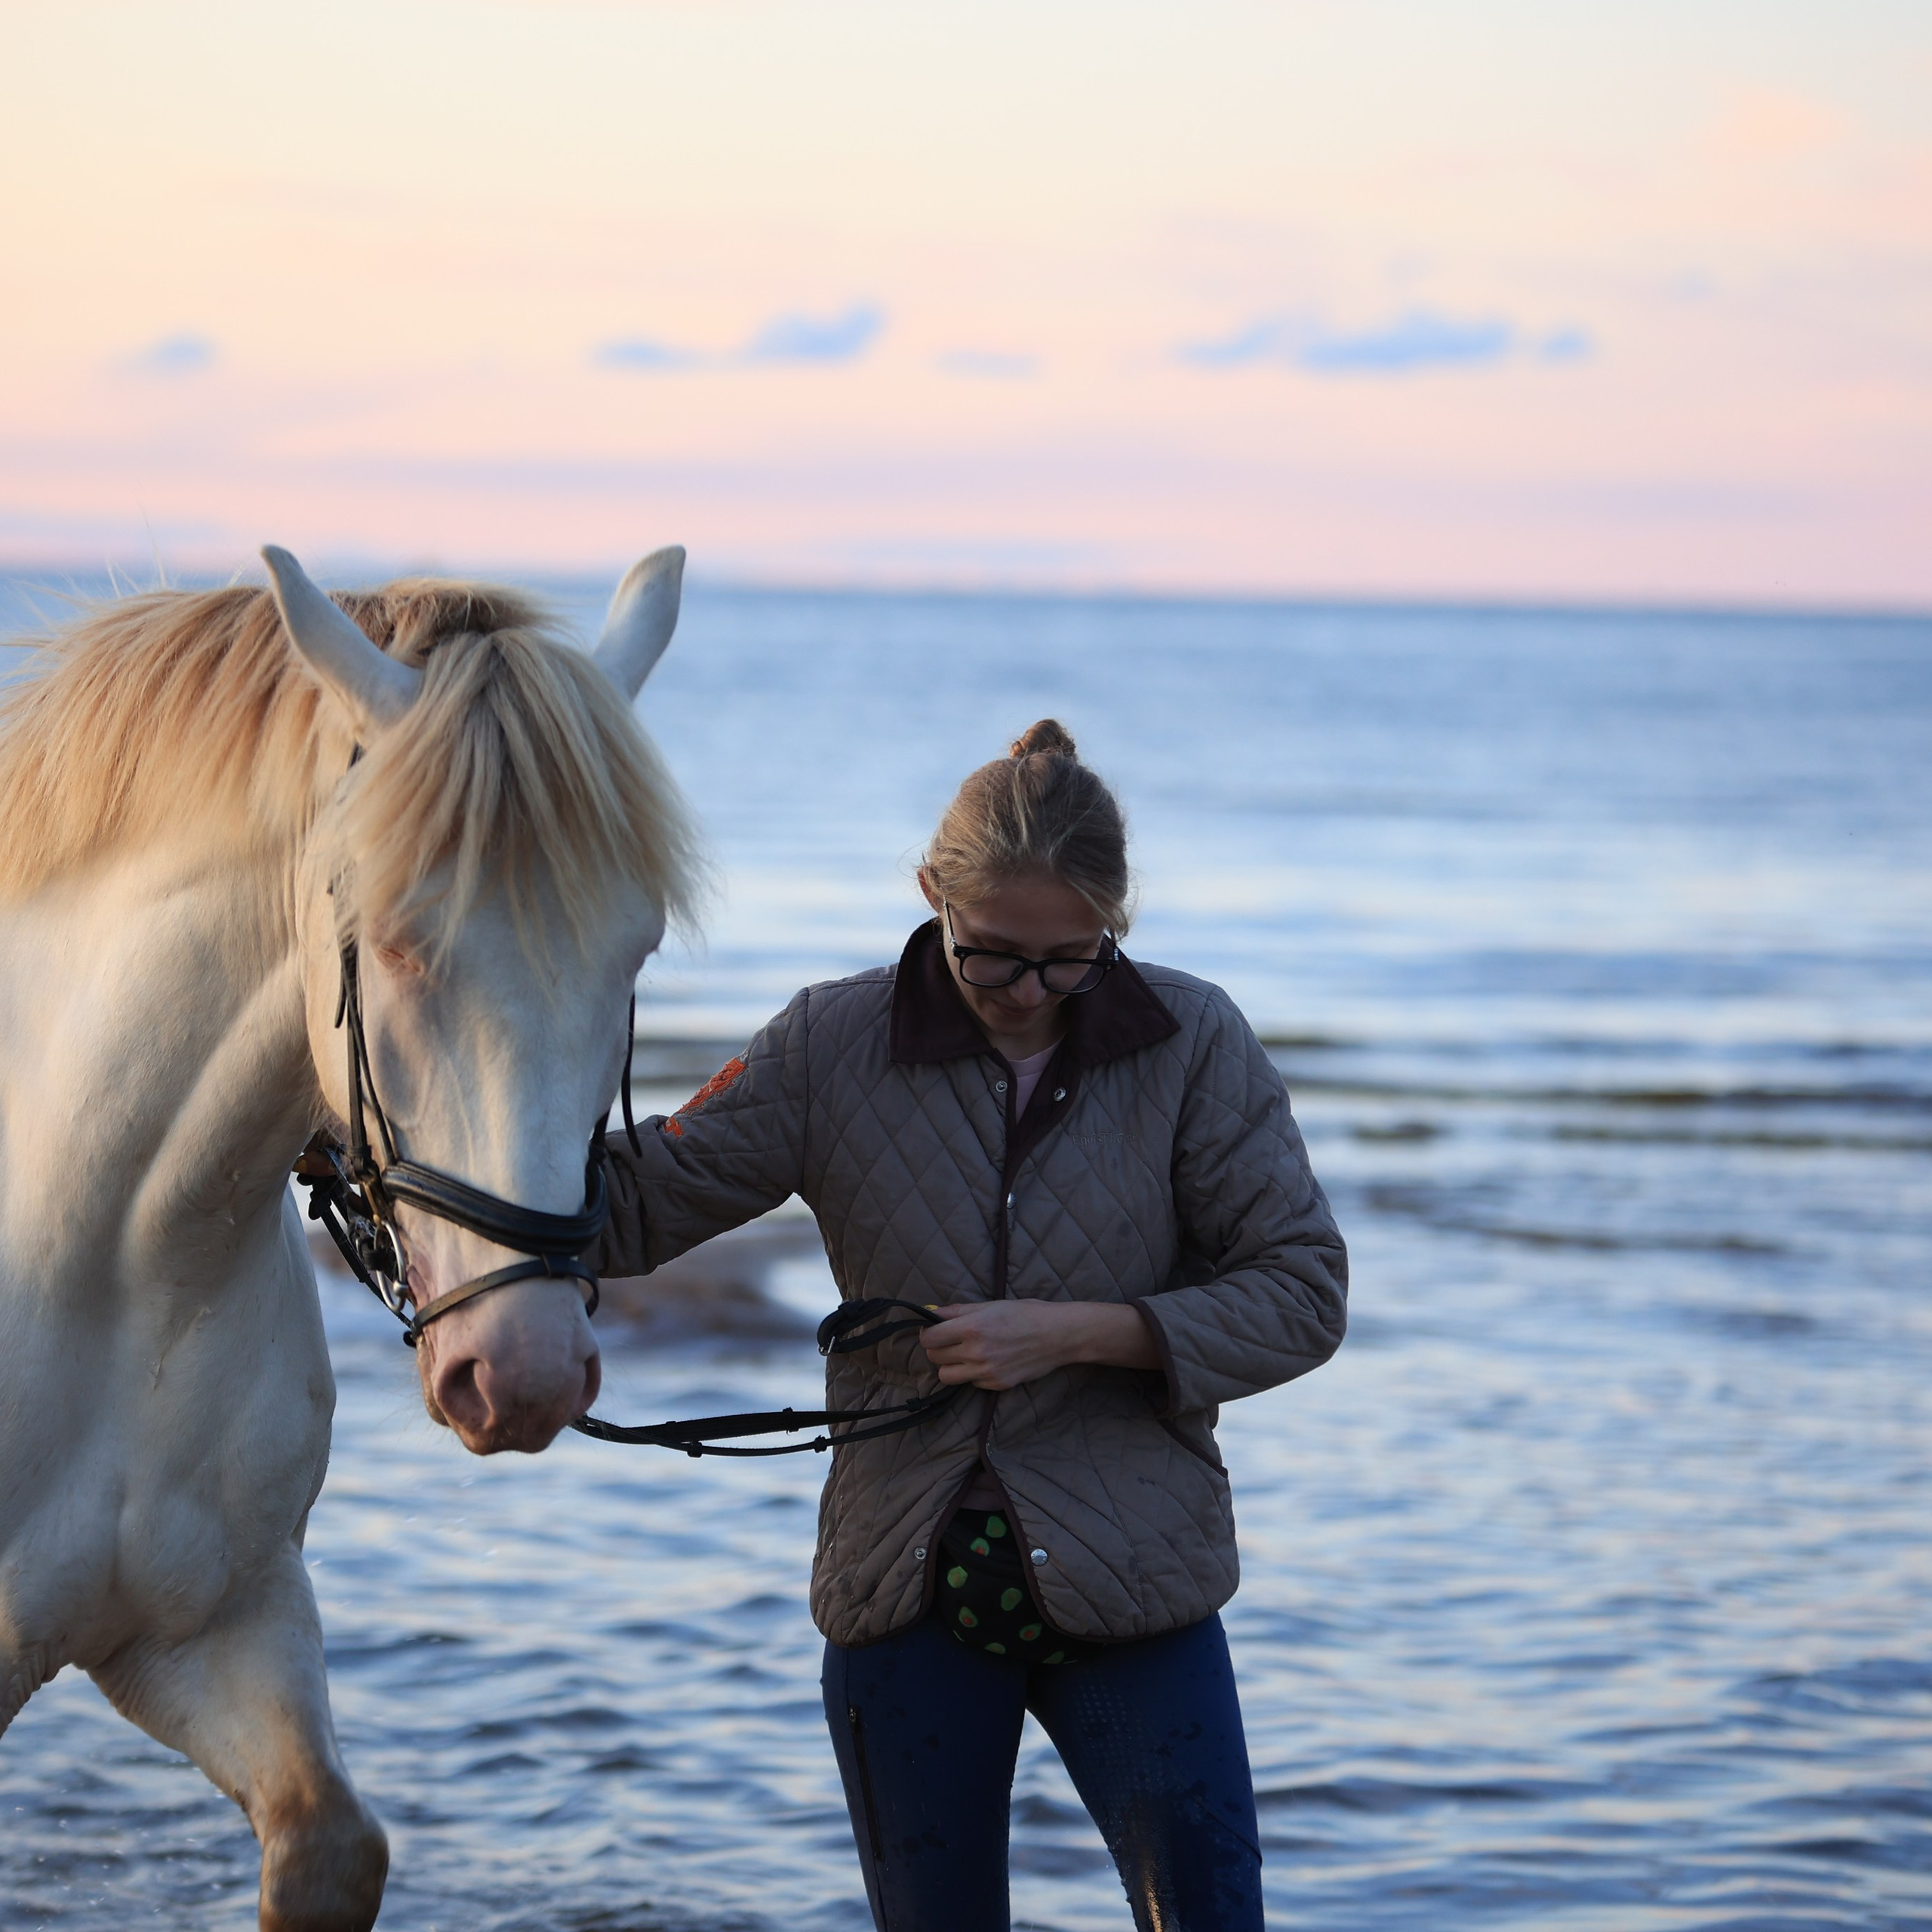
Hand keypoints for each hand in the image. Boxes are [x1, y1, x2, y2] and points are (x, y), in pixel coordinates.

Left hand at [919, 1300, 1158, 1390]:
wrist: (1058, 1335)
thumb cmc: (1027, 1314)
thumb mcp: (992, 1304)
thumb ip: (959, 1310)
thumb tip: (932, 1312)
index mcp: (973, 1327)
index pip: (930, 1338)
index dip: (927, 1333)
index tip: (932, 1330)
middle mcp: (977, 1352)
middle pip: (935, 1357)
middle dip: (937, 1347)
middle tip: (948, 1340)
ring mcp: (987, 1372)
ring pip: (947, 1376)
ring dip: (949, 1365)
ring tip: (962, 1354)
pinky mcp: (997, 1385)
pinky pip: (971, 1382)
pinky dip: (972, 1374)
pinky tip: (985, 1361)